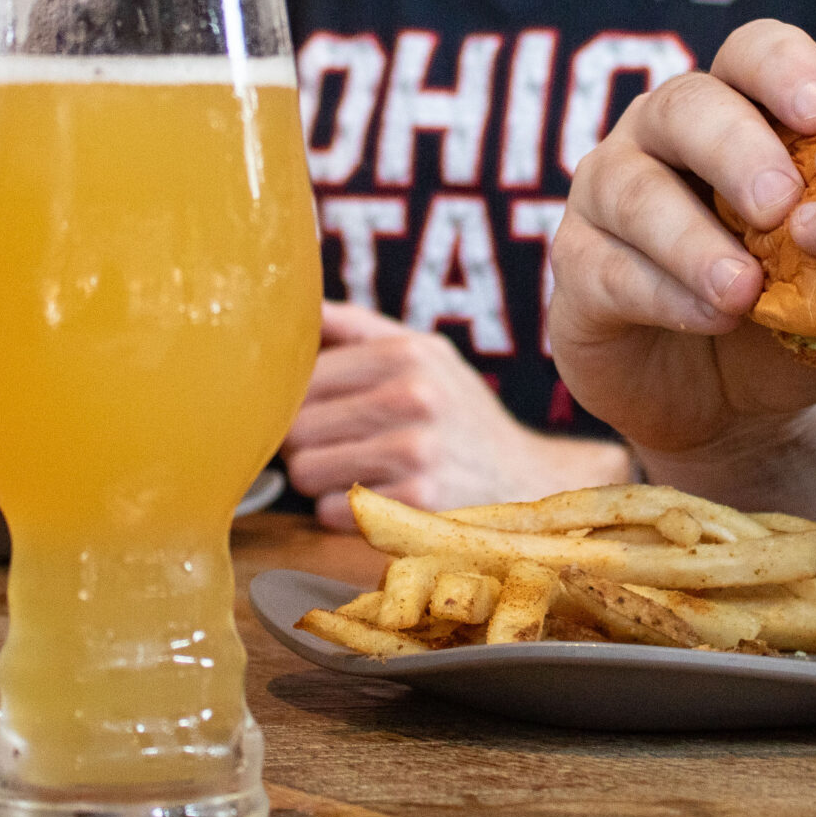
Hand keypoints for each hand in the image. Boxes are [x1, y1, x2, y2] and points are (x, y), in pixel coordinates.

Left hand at [283, 302, 630, 531]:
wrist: (524, 478)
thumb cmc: (458, 413)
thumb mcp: (424, 353)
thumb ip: (356, 328)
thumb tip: (291, 304)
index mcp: (407, 353)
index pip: (301, 378)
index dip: (296, 402)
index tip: (316, 413)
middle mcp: (413, 396)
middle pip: (296, 428)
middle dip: (306, 444)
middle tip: (337, 447)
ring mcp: (416, 452)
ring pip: (305, 472)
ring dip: (321, 480)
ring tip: (357, 471)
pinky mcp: (416, 504)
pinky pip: (332, 512)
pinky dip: (346, 512)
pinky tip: (379, 497)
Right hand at [547, 20, 815, 457]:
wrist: (743, 397)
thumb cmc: (801, 298)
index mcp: (737, 106)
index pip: (750, 52)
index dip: (783, 69)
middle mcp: (661, 135)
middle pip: (683, 107)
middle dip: (736, 149)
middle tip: (783, 201)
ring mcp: (607, 198)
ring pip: (631, 187)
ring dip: (692, 236)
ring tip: (744, 286)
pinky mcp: (578, 272)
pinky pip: (605, 268)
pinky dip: (663, 292)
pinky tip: (713, 316)